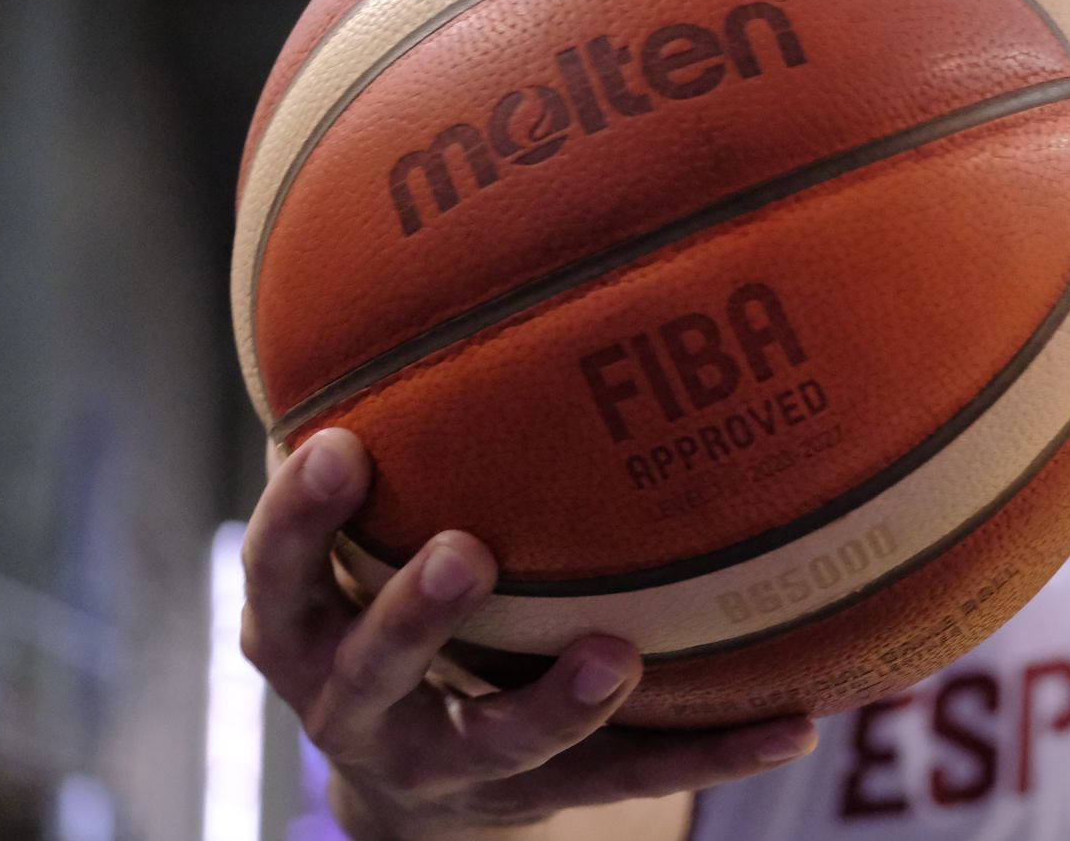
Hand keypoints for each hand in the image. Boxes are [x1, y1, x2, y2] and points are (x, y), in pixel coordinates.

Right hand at [240, 427, 816, 837]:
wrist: (403, 793)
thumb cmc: (379, 616)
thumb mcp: (340, 559)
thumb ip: (368, 459)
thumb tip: (395, 281)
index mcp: (303, 633)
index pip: (278, 573)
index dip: (299, 516)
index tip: (339, 444)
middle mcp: (358, 706)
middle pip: (374, 667)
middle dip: (413, 615)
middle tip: (464, 552)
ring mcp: (446, 766)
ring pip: (499, 745)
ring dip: (557, 703)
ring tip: (615, 657)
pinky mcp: (540, 797)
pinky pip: (631, 776)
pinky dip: (712, 753)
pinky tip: (791, 723)